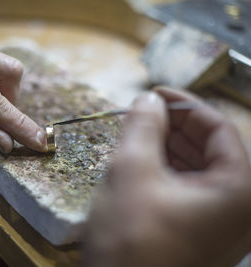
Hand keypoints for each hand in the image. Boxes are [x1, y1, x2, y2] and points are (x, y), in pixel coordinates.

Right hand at [85, 88, 250, 266]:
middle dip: (174, 126)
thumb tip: (149, 99)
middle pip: (210, 149)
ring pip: (197, 170)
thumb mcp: (132, 171)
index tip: (155, 92)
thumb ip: (143, 127)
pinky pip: (187, 191)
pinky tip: (142, 163)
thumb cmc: (131, 239)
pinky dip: (166, 171)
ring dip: (168, 148)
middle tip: (142, 114)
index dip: (185, 104)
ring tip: (138, 136)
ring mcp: (220, 225)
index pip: (219, 128)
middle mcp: (238, 208)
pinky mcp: (199, 235)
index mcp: (238, 189)